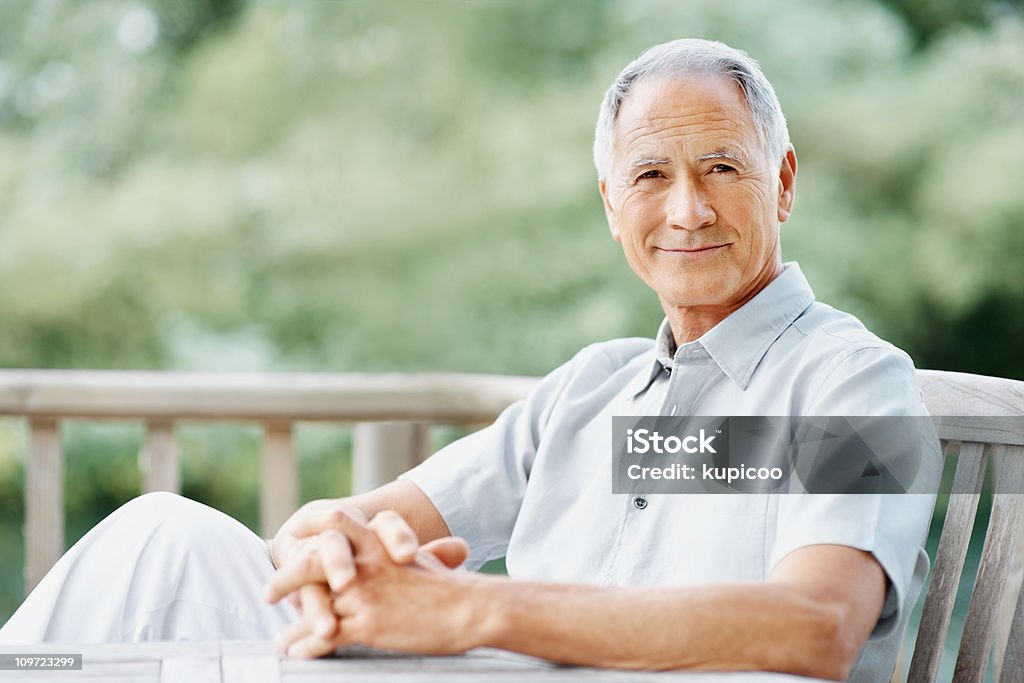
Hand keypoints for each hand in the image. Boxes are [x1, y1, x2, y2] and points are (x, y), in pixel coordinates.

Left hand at [272, 512, 474, 657]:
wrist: (471, 608)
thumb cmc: (454, 588)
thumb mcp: (424, 561)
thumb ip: (401, 557)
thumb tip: (398, 560)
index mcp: (380, 545)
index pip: (339, 522)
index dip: (313, 525)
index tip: (295, 534)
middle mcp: (367, 565)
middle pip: (312, 561)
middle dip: (285, 577)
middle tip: (267, 593)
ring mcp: (364, 594)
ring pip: (313, 605)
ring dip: (292, 625)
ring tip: (279, 641)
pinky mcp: (368, 624)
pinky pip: (324, 635)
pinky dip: (307, 646)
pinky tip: (299, 654)